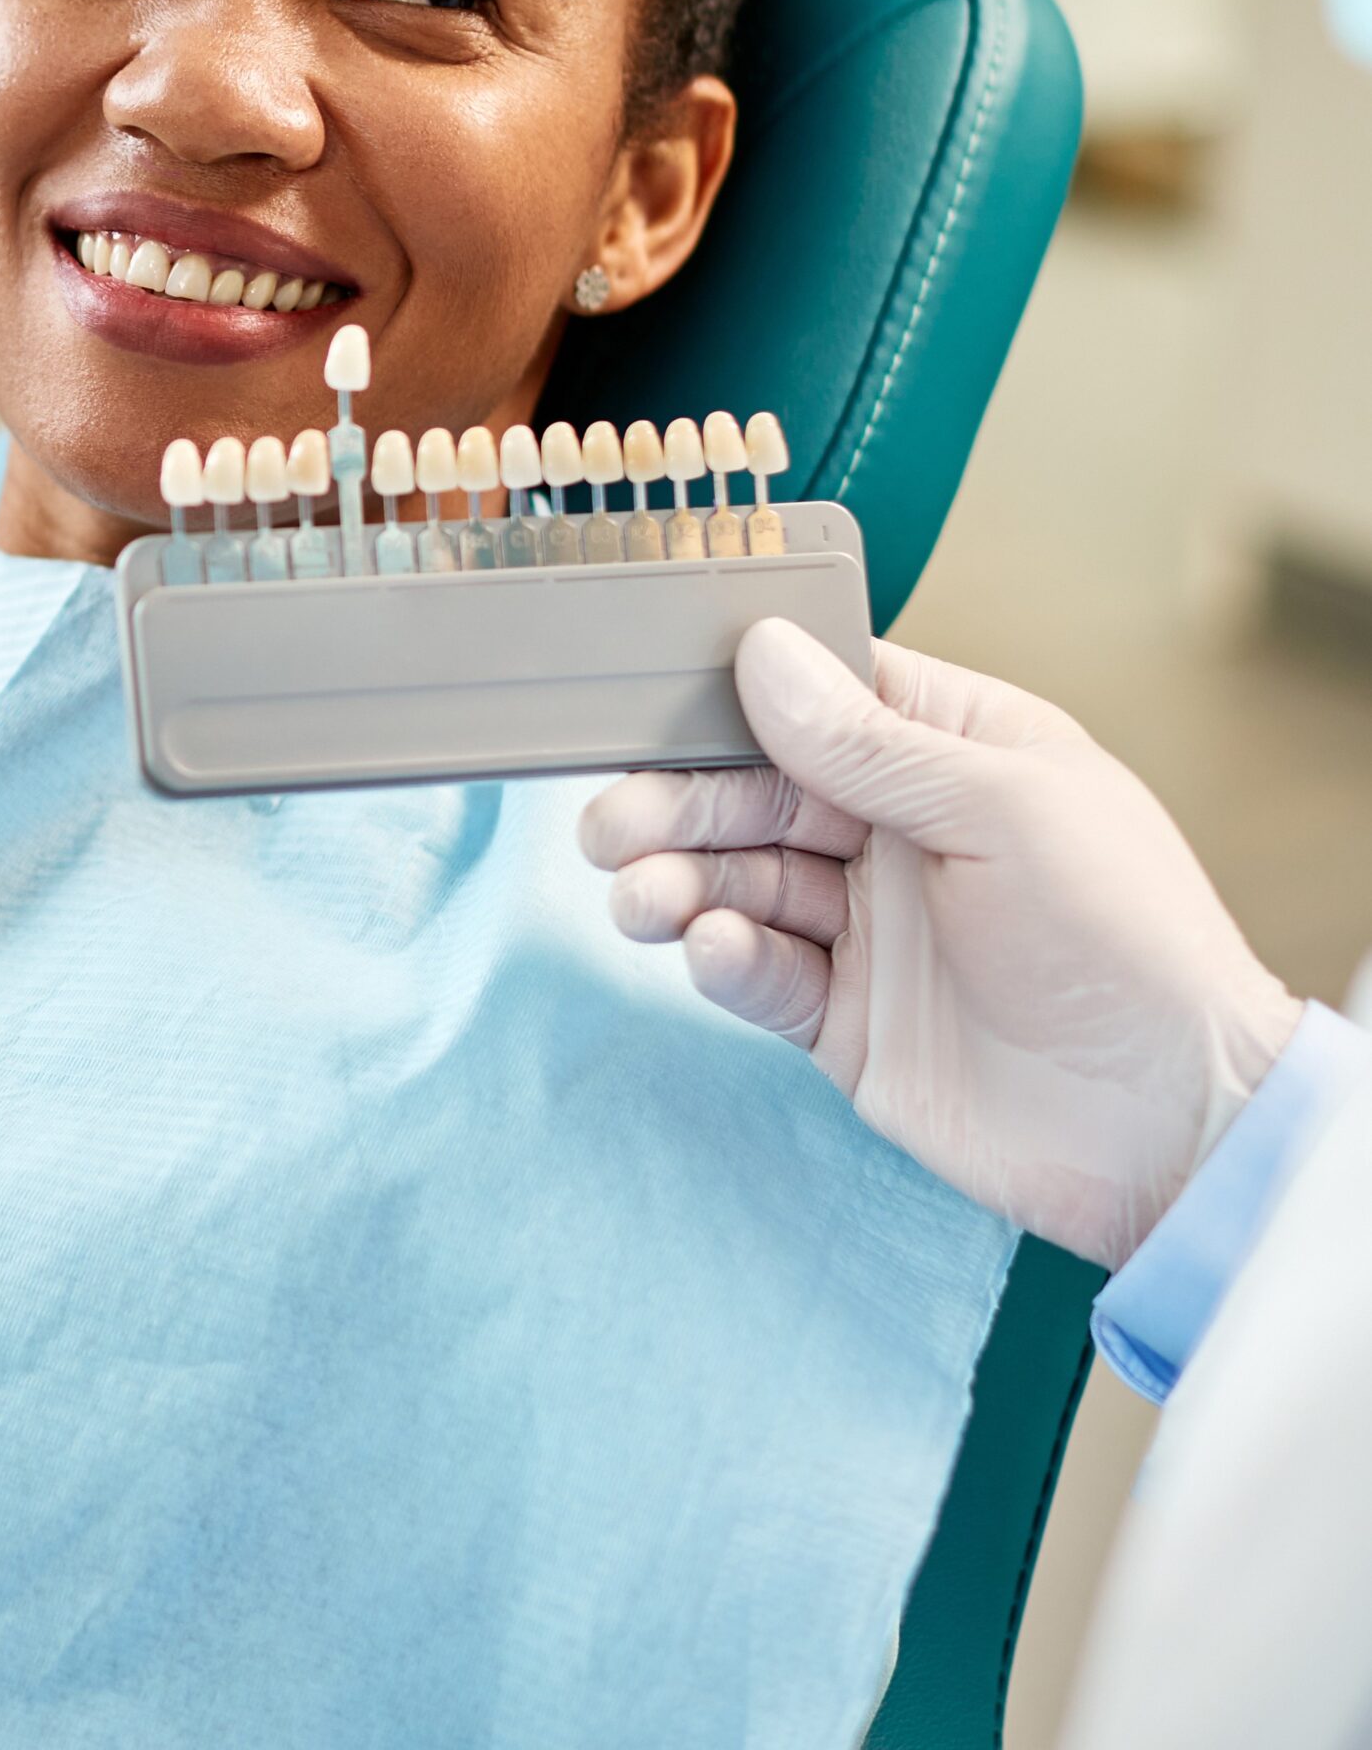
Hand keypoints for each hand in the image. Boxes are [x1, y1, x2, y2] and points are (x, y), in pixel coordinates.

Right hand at [578, 620, 1302, 1268]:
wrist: (1172, 1126)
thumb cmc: (1127, 939)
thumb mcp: (1004, 811)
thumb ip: (871, 744)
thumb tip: (762, 654)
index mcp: (953, 752)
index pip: (822, 696)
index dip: (736, 694)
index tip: (651, 696)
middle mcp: (901, 831)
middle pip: (759, 792)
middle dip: (680, 803)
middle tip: (610, 825)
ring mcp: (871, 929)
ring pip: (743, 881)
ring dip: (682, 883)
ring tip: (643, 900)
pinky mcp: (848, 1021)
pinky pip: (762, 973)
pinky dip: (725, 958)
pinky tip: (712, 949)